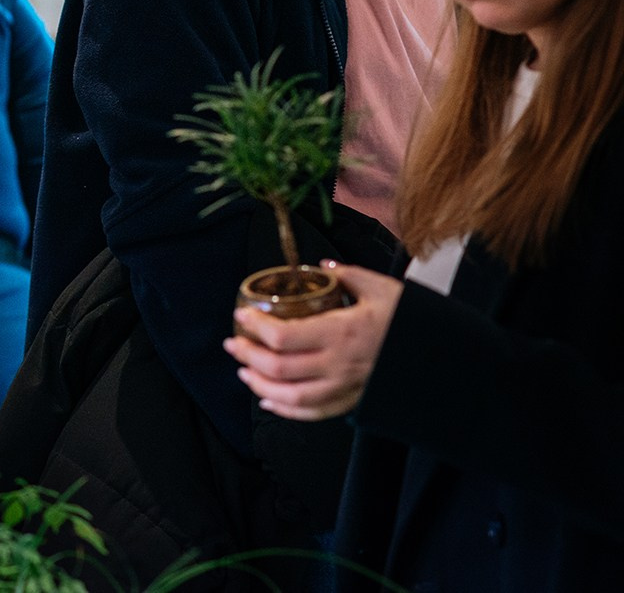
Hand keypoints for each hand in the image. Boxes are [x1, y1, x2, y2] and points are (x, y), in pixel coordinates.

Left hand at [222, 262, 402, 420]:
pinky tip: (267, 400)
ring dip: (260, 385)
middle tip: (233, 344)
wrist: (446, 358)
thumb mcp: (383, 289)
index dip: (256, 328)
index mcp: (343, 332)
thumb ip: (349, 275)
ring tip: (243, 371)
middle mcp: (340, 364)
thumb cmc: (413, 321)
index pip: (285, 336)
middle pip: (280, 368)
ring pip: (291, 396)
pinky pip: (313, 413)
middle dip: (248, 356)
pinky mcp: (353, 402)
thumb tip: (323, 265)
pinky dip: (285, 410)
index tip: (241, 316)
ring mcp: (346, 388)